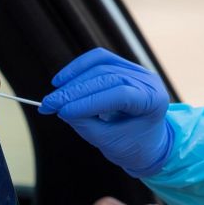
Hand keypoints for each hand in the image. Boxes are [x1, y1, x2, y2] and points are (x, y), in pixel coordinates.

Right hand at [39, 48, 172, 177]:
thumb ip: (87, 124)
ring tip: (54, 96)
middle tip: (49, 104)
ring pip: (101, 65)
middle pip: (107, 77)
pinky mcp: (123, 66)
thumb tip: (62, 108)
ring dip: (73, 80)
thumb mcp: (110, 142)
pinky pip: (98, 59)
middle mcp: (148, 80)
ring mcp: (136, 70)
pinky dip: (78, 68)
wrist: (148, 142)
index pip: (120, 94)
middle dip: (75, 91)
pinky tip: (62, 80)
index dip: (89, 102)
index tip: (63, 112)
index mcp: (154, 100)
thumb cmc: (134, 145)